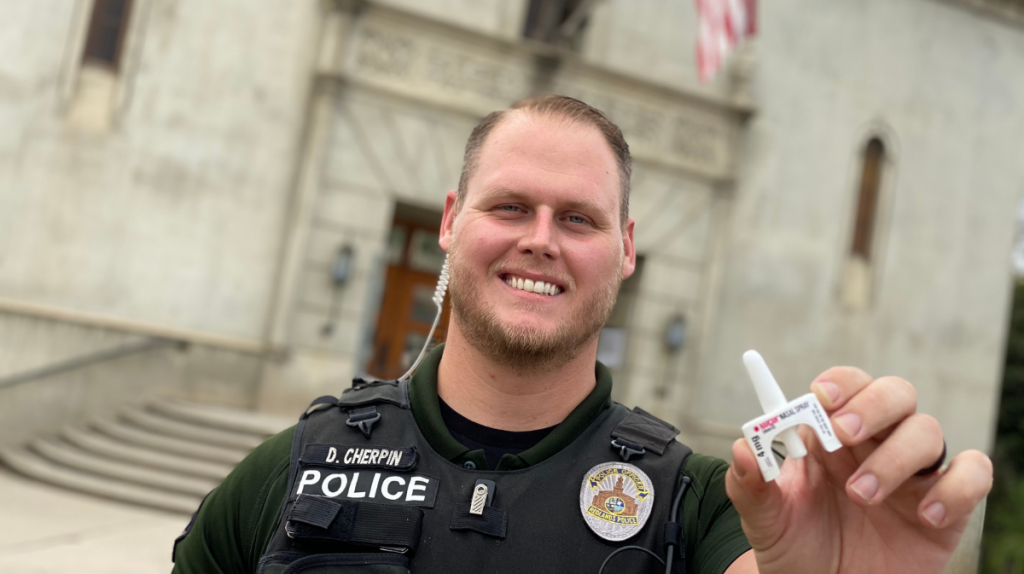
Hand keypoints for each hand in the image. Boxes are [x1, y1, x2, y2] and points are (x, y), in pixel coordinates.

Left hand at [725, 367, 992, 573]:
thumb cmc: (796, 548)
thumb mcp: (765, 520)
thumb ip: (751, 485)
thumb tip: (743, 448)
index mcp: (831, 436)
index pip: (844, 386)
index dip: (839, 384)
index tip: (820, 398)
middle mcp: (876, 444)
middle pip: (894, 393)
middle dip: (871, 405)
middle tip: (843, 435)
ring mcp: (913, 474)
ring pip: (928, 430)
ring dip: (895, 457)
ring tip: (860, 497)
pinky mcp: (946, 506)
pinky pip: (973, 473)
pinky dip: (956, 487)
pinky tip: (924, 515)